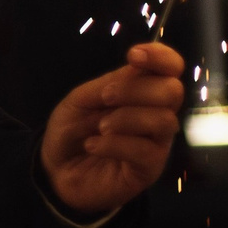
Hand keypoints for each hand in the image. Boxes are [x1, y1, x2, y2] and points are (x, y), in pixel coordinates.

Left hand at [39, 41, 185, 214]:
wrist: (55, 172)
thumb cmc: (71, 131)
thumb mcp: (79, 101)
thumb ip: (106, 85)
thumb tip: (136, 70)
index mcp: (142, 92)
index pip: (170, 68)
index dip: (161, 57)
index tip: (133, 55)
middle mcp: (156, 114)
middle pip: (172, 91)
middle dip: (136, 90)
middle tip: (105, 99)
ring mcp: (156, 143)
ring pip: (164, 121)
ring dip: (126, 119)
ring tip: (99, 128)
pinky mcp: (149, 169)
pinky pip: (147, 151)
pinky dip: (115, 144)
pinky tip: (93, 146)